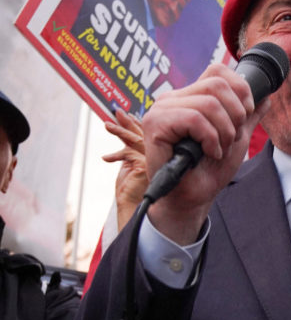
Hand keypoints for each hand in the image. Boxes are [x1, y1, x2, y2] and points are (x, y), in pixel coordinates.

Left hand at [103, 109, 147, 230]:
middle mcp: (155, 156)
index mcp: (152, 155)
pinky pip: (129, 154)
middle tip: (117, 111)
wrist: (134, 209)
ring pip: (136, 140)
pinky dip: (115, 155)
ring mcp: (152, 160)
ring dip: (119, 131)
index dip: (136, 122)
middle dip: (128, 121)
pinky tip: (106, 158)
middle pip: (142, 133)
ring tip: (107, 125)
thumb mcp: (127, 166)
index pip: (146, 134)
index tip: (128, 113)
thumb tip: (123, 139)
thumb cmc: (129, 191)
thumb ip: (128, 153)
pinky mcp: (144, 167)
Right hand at [141, 63, 264, 244]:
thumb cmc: (209, 170)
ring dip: (224, 132)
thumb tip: (266, 97)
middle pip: (217, 84)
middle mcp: (173, 98)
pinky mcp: (155, 124)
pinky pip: (194, 119)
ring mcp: (162, 110)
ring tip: (219, 149)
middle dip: (236, 114)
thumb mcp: (236, 138)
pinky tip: (209, 153)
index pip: (217, 70)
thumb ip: (248, 117)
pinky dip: (211, 139)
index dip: (240, 88)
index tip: (246, 114)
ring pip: (208, 103)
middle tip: (231, 138)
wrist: (192, 199)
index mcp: (190, 97)